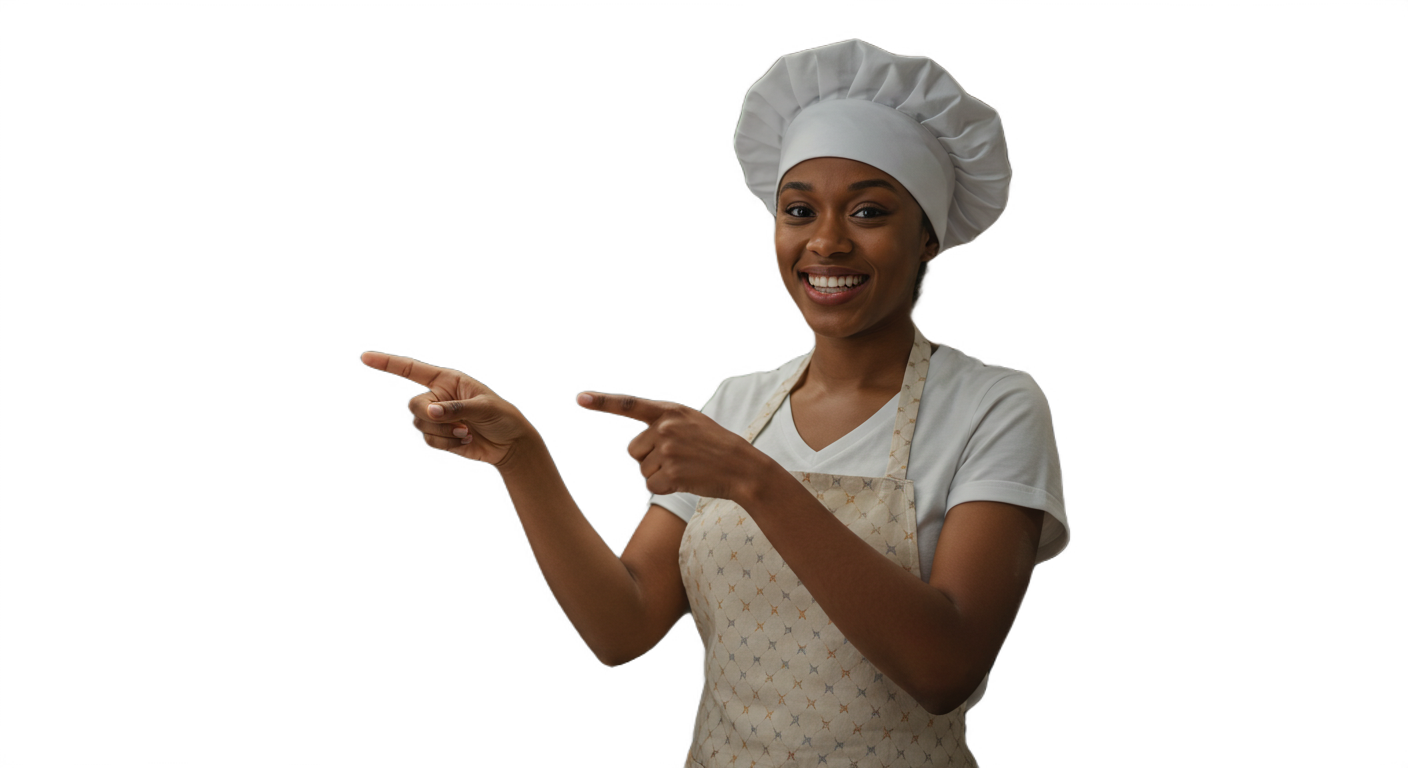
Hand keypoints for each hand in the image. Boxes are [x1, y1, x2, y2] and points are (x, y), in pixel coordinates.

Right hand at [362, 352, 534, 466]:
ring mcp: (439, 418)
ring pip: (421, 426)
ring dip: (444, 433)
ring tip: (467, 431)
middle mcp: (439, 397)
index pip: (412, 369)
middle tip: (457, 422)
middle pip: (415, 405)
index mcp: (448, 380)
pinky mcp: (441, 436)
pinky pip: (430, 441)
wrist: (510, 443)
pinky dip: (447, 443)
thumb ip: (455, 408)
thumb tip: (430, 412)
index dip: (388, 363)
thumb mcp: (484, 407)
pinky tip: (465, 440)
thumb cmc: (502, 417)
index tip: (366, 357)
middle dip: (433, 417)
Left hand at [577, 393, 775, 500]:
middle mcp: (665, 428)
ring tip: (687, 467)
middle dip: (650, 458)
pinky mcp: (671, 471)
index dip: (602, 402)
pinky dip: (666, 488)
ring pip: (644, 470)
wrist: (743, 466)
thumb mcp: (693, 423)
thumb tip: (639, 448)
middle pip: (634, 450)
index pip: (629, 404)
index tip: (580, 398)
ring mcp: (667, 449)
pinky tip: (686, 480)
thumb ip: (666, 424)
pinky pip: (652, 486)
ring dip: (661, 474)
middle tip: (678, 458)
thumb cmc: (717, 447)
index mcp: (669, 412)